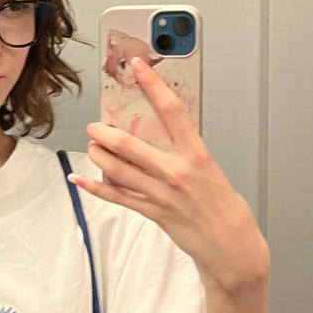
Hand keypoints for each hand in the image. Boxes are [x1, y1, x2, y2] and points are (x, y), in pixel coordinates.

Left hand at [70, 56, 269, 293]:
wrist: (232, 245)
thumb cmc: (224, 206)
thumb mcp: (210, 168)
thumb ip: (184, 151)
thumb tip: (159, 133)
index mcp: (196, 154)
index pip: (172, 110)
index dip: (153, 84)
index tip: (138, 66)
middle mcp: (177, 172)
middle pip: (130, 144)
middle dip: (105, 131)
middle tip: (96, 125)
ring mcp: (163, 194)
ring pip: (117, 170)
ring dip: (98, 155)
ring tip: (93, 147)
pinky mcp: (153, 213)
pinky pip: (117, 197)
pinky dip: (95, 187)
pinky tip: (81, 179)